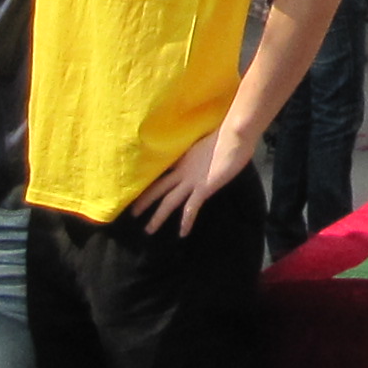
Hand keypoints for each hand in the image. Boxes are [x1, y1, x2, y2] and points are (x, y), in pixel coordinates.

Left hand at [130, 120, 262, 234]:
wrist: (235, 133)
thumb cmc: (227, 133)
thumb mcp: (209, 141)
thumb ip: (202, 148)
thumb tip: (203, 149)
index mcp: (183, 157)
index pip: (162, 170)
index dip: (151, 180)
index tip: (139, 188)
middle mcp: (183, 170)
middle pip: (158, 187)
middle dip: (144, 201)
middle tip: (132, 213)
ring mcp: (192, 179)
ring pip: (169, 201)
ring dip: (158, 217)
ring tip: (148, 230)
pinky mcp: (204, 187)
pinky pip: (191, 208)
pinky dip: (186, 222)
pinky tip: (182, 234)